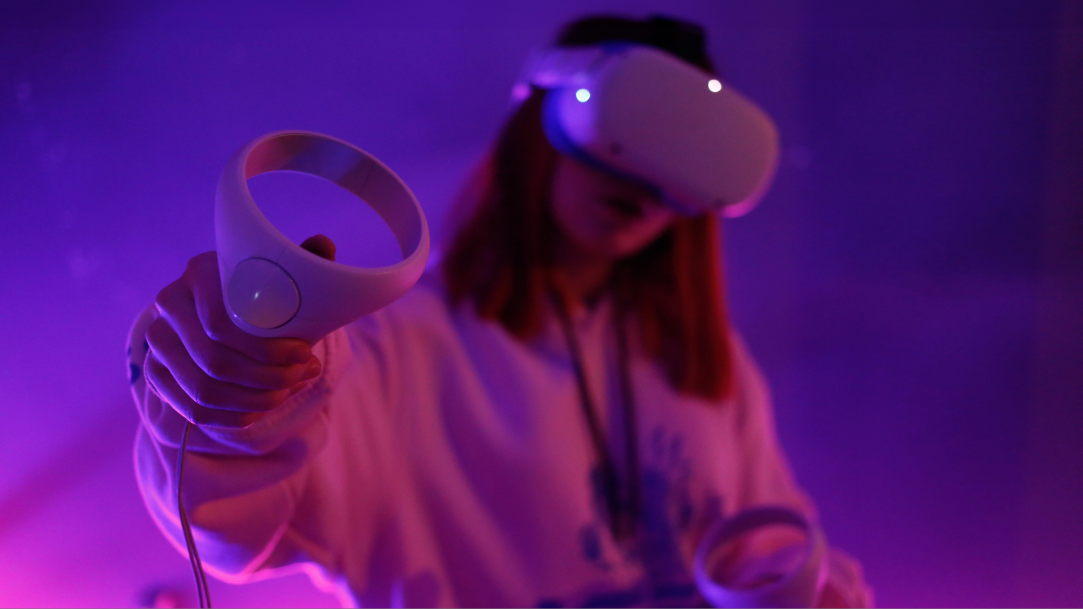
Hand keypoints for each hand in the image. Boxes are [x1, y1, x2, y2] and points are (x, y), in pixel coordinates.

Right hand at [144, 235, 336, 427]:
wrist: (223, 312)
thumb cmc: (263, 292)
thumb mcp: (282, 275)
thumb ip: (304, 261)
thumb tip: (324, 244)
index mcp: (199, 272)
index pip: (223, 324)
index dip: (268, 349)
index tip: (306, 354)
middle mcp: (169, 302)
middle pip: (215, 361)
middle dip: (267, 378)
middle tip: (302, 377)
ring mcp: (157, 340)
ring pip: (204, 391)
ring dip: (254, 400)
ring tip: (288, 392)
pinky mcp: (156, 372)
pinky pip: (193, 410)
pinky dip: (232, 417)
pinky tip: (261, 411)